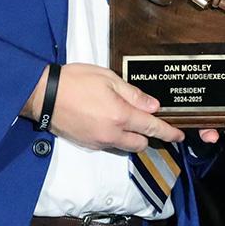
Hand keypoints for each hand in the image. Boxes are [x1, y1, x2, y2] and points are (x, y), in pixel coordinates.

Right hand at [21, 63, 184, 152]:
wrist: (45, 95)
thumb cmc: (76, 81)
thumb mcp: (108, 78)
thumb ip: (133, 94)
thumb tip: (153, 106)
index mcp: (120, 115)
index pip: (152, 128)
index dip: (168, 133)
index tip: (179, 136)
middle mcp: (111, 133)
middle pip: (140, 143)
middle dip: (148, 135)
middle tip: (147, 121)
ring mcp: (98, 142)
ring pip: (124, 146)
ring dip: (131, 137)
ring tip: (124, 119)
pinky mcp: (87, 144)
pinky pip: (109, 145)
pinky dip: (115, 137)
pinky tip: (107, 121)